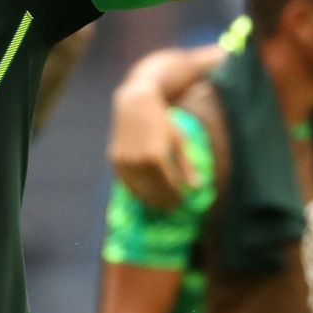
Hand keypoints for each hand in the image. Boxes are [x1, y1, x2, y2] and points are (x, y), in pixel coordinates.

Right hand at [109, 82, 195, 209]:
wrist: (135, 104)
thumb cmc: (161, 121)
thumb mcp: (178, 140)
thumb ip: (186, 166)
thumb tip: (198, 187)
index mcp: (157, 156)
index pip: (169, 186)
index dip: (177, 197)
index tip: (183, 203)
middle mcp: (138, 161)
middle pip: (153, 191)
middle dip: (164, 202)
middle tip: (172, 208)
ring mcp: (124, 161)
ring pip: (138, 190)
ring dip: (149, 200)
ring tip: (159, 205)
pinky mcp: (115, 160)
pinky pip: (126, 183)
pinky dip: (136, 191)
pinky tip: (145, 194)